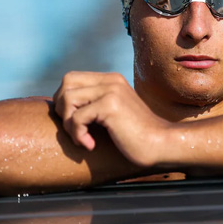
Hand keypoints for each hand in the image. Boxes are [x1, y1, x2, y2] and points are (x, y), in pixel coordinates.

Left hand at [53, 71, 170, 167]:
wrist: (160, 144)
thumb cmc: (136, 135)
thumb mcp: (114, 112)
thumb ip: (96, 103)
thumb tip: (64, 107)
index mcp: (111, 79)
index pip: (72, 78)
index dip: (64, 100)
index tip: (74, 121)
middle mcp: (111, 80)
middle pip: (66, 82)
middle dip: (62, 107)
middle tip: (74, 128)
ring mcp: (112, 90)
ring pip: (68, 98)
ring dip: (69, 123)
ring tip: (82, 138)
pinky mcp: (111, 105)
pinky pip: (77, 118)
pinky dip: (78, 135)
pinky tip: (91, 145)